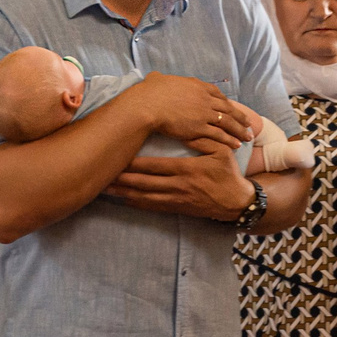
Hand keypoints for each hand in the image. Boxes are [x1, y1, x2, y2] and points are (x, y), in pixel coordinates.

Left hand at [106, 152, 255, 220]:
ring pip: (143, 197)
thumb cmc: (228, 174)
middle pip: (143, 183)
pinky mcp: (175, 208)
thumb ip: (205, 140)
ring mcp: (175, 199)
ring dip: (123, 193)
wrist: (235, 203)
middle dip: (121, 179)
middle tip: (101, 173)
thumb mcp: (222, 152)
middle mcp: (177, 186)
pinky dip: (134, 203)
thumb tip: (188, 128)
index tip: (118, 157)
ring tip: (103, 188)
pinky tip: (120, 200)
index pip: (154, 166)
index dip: (134, 163)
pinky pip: (150, 206)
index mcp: (186, 170)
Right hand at [129, 74, 262, 152]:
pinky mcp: (200, 128)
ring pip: (228, 122)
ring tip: (249, 137)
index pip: (217, 94)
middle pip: (228, 108)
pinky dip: (230, 140)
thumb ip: (159, 79)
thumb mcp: (156, 80)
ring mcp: (204, 113)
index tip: (233, 108)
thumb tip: (154, 77)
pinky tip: (237, 145)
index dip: (227, 103)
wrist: (148, 105)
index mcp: (197, 86)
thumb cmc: (149, 92)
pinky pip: (220, 135)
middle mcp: (205, 99)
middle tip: (249, 124)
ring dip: (240, 130)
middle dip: (240, 117)